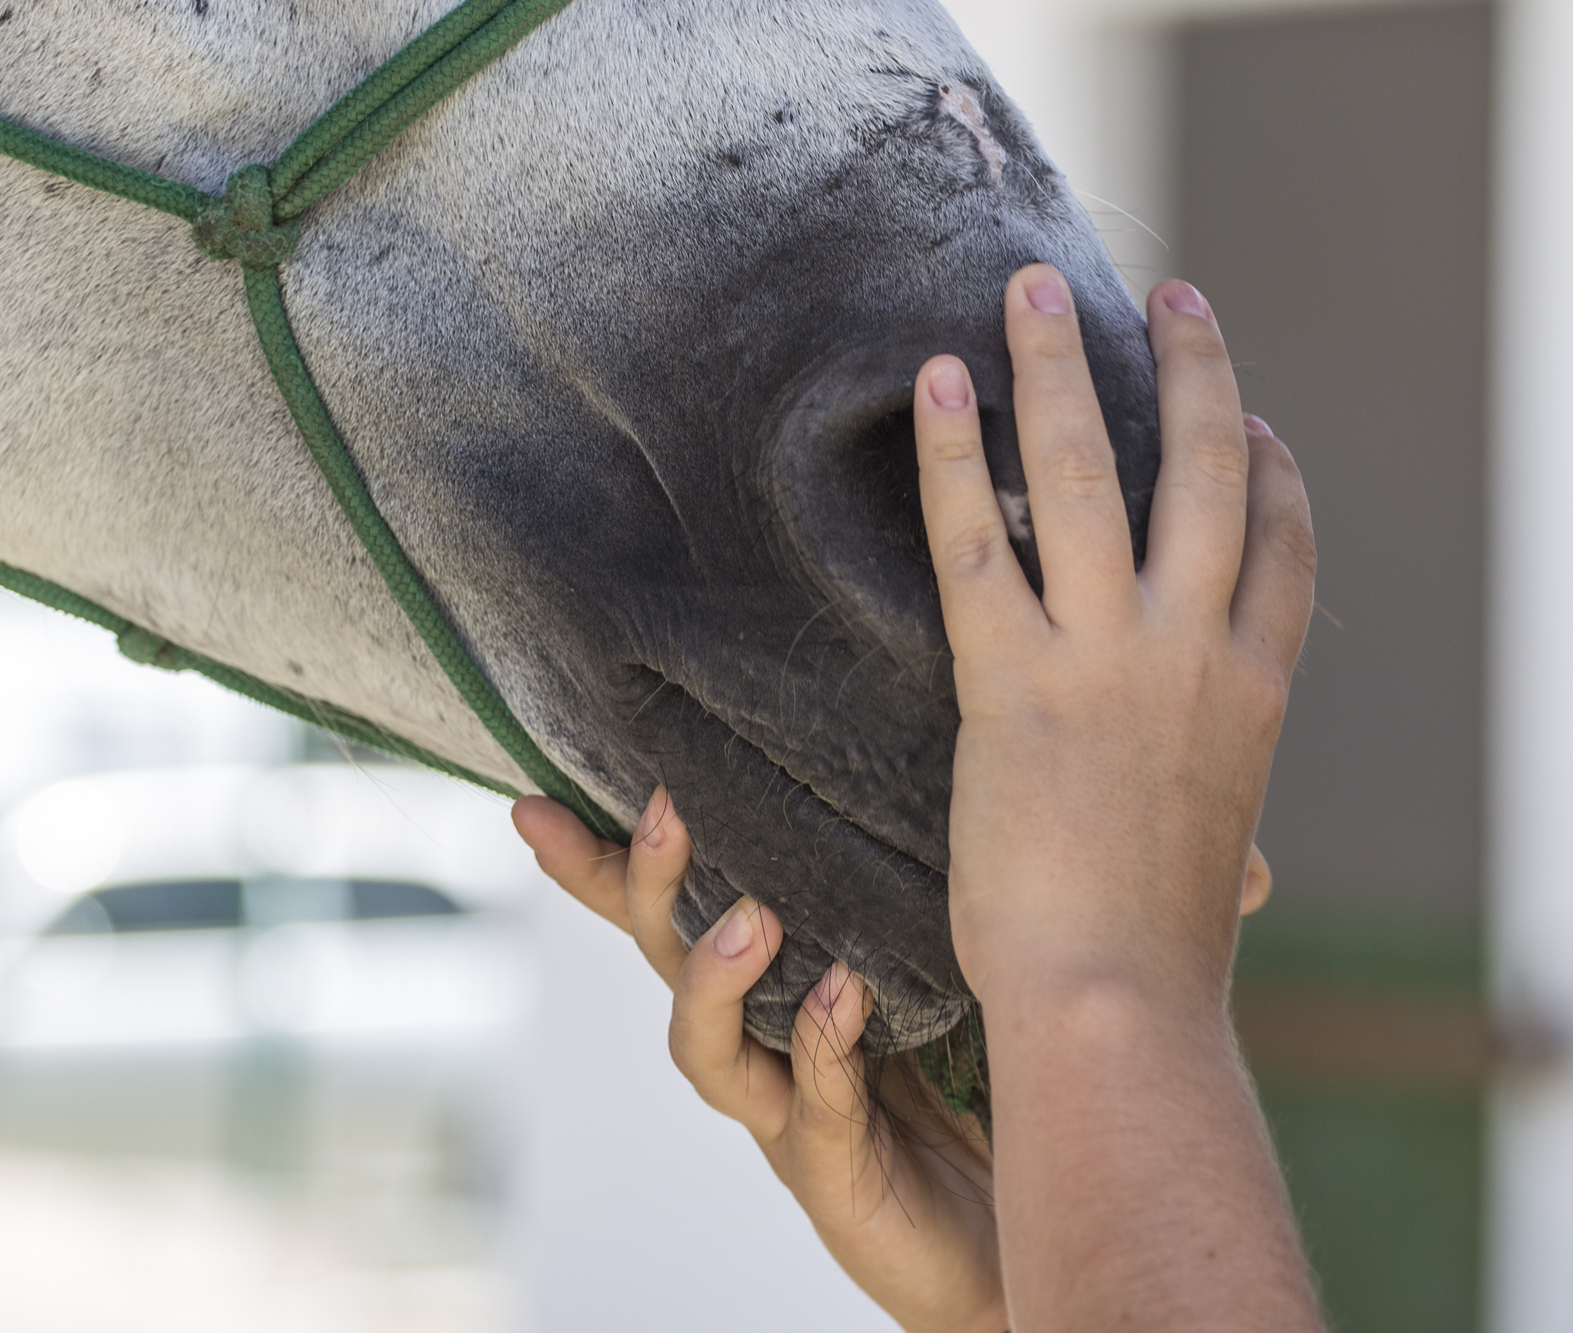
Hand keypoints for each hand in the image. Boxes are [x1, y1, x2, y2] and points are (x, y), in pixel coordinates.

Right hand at [514, 790, 1006, 1332]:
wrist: (1006, 1239)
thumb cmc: (968, 1101)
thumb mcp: (929, 981)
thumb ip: (890, 914)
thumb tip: (883, 803)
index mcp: (765, 996)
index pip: (667, 923)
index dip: (602, 867)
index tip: (537, 808)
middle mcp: (756, 1054)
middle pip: (667, 965)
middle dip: (648, 887)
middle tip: (665, 812)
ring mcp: (785, 1118)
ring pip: (709, 1051)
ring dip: (717, 977)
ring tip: (753, 915)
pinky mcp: (835, 1176)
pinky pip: (816, 1108)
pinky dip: (821, 1048)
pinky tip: (840, 992)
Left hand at [915, 269, 1312, 1013]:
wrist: (1113, 999)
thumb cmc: (1153, 955)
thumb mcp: (1214, 866)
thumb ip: (1226, 830)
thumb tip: (1245, 860)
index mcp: (1252, 696)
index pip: (1283, 550)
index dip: (1272, 473)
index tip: (1253, 422)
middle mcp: (1194, 653)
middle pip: (1207, 475)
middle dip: (1192, 371)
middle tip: (1171, 296)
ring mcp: (1106, 656)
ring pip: (1091, 474)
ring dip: (1060, 369)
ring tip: (1029, 289)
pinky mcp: (1010, 677)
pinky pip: (974, 538)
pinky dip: (951, 455)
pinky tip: (934, 384)